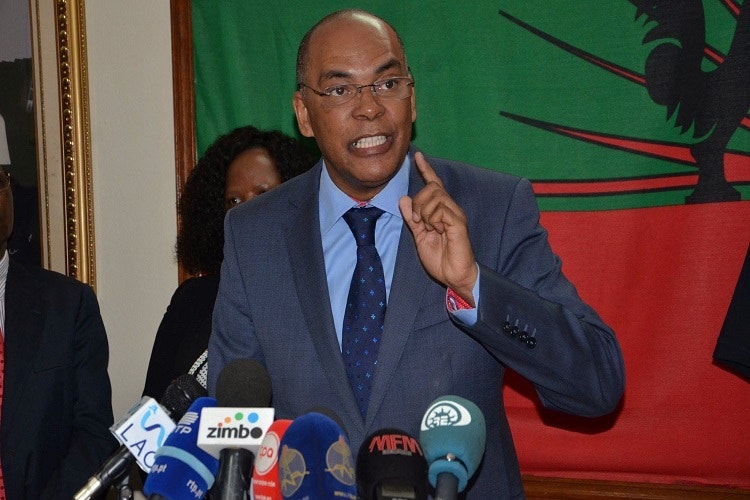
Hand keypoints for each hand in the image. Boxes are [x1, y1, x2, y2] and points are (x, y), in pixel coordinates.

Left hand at [399, 152, 477, 304]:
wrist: (454, 275)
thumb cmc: (440, 258)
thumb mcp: (419, 236)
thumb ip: (412, 218)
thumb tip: (403, 199)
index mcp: (441, 211)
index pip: (434, 185)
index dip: (426, 170)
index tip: (417, 156)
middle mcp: (450, 209)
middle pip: (431, 188)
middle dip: (418, 203)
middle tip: (419, 222)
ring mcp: (456, 215)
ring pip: (435, 197)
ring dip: (425, 213)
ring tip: (430, 229)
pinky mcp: (458, 223)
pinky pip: (441, 210)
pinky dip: (433, 220)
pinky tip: (438, 231)